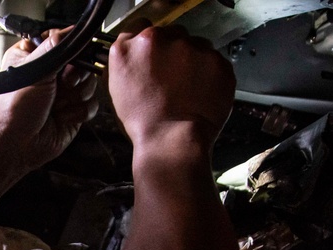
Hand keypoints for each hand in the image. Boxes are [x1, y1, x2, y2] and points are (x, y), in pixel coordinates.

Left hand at [0, 28, 99, 174]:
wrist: (14, 146)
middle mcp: (51, 75)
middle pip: (82, 61)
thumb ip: (55, 48)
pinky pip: (91, 105)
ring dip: (77, 95)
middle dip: (76, 74)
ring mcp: (63, 94)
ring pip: (90, 83)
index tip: (71, 56)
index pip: (62, 41)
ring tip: (58, 105)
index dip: (71, 47)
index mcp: (35, 57)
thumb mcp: (33, 70)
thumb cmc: (13, 109)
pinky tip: (63, 118)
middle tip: (64, 83)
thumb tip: (72, 32)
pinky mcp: (73, 113)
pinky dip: (79, 112)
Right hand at [108, 22, 234, 150]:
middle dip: (170, 52)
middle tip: (168, 79)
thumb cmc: (144, 123)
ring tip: (185, 89)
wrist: (172, 141)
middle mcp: (160, 40)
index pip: (138, 26)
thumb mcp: (117, 90)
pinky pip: (212, 59)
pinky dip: (208, 73)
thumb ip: (125, 62)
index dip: (145, 42)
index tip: (151, 53)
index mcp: (131, 48)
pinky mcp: (215, 59)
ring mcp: (191, 48)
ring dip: (190, 60)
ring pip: (193, 44)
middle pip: (169, 34)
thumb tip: (132, 54)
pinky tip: (199, 92)